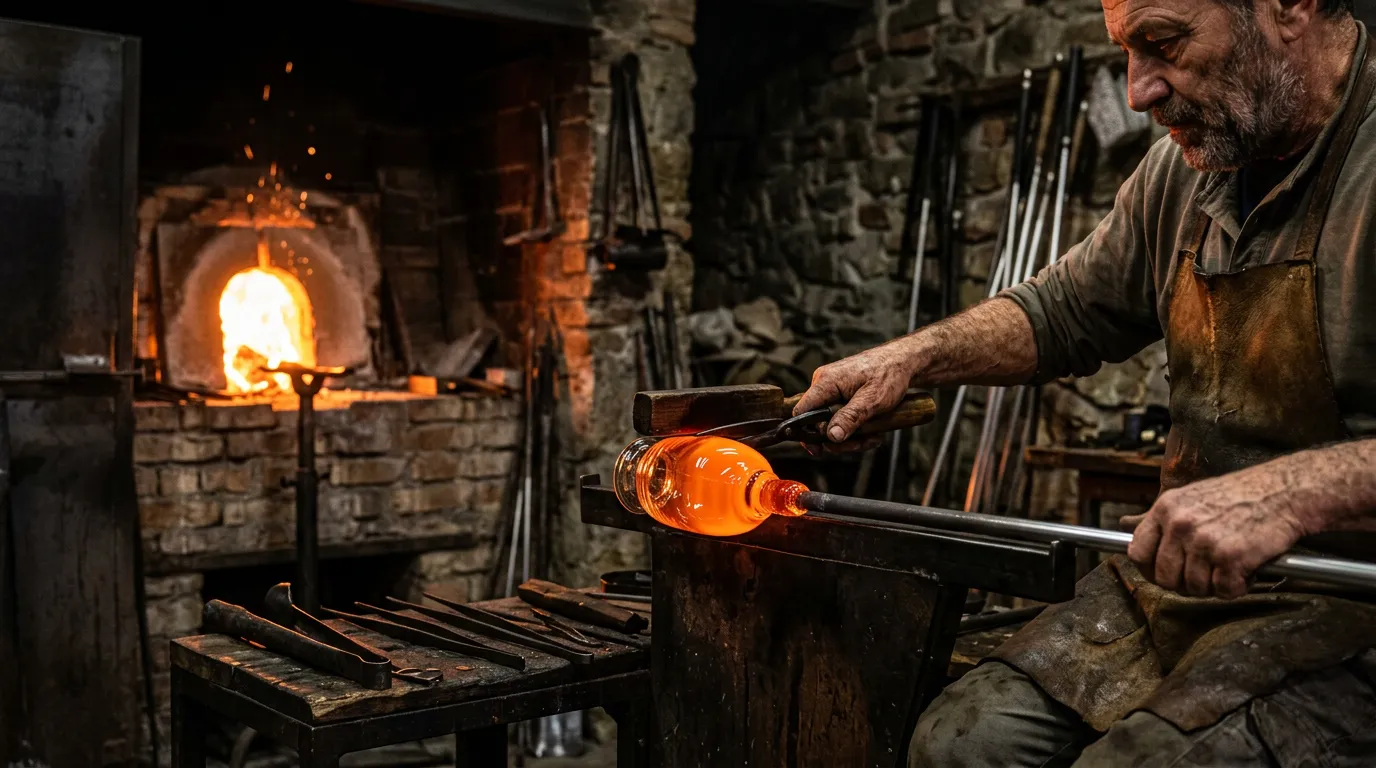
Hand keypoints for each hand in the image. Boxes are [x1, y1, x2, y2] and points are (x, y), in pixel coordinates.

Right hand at [793, 340, 917, 443]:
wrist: (904, 363)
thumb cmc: (890, 374)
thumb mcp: (872, 400)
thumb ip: (850, 418)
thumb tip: (831, 436)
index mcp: (826, 382)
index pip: (802, 410)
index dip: (806, 432)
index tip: (819, 448)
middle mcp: (825, 386)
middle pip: (818, 423)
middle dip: (839, 439)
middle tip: (860, 444)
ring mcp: (833, 392)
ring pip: (832, 425)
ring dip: (851, 437)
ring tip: (871, 437)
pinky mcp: (842, 397)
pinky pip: (841, 419)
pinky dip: (856, 430)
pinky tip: (872, 432)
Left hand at [1121, 467, 1308, 599]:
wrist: (1285, 491)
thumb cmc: (1240, 495)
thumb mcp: (1190, 497)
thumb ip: (1160, 518)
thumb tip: (1124, 526)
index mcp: (1166, 509)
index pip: (1137, 552)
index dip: (1149, 570)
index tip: (1164, 574)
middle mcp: (1180, 524)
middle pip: (1164, 578)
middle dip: (1184, 583)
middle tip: (1207, 573)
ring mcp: (1204, 541)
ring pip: (1194, 588)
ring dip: (1215, 584)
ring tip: (1231, 564)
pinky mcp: (1232, 557)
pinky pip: (1225, 591)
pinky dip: (1238, 587)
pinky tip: (1247, 569)